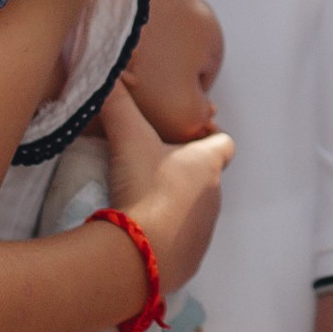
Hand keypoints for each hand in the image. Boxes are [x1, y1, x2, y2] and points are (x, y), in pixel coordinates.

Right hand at [97, 81, 233, 294]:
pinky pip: (181, 241)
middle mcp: (214, 197)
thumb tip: (107, 71)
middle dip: (181, 170)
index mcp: (208, 165)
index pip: (224, 143)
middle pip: (204, 176)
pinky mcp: (191, 260)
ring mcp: (205, 231)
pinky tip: (139, 231)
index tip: (183, 134)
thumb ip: (118, 102)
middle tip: (147, 164)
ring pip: (193, 209)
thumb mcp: (128, 138)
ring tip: (139, 199)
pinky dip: (165, 235)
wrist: (141, 254)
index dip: (208, 136)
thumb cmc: (145, 189)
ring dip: (172, 203)